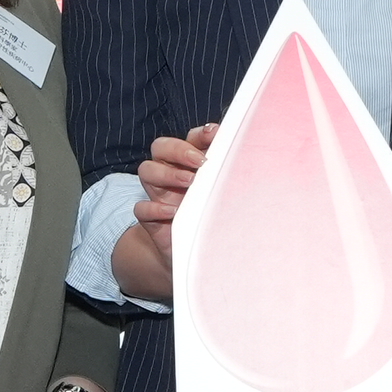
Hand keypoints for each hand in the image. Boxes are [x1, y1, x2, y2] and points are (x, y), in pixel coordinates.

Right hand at [108, 125, 214, 302]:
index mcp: (190, 164)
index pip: (189, 139)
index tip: (216, 135)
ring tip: (190, 182)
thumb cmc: (215, 218)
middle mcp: (171, 174)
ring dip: (166, 173)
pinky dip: (154, 208)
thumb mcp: (223, 194)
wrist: (199, 256)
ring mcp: (159, 196)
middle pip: (161, 147)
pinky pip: (141, 209)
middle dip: (179, 149)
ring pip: (146, 171)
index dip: (200, 134)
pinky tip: (174, 213)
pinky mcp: (151, 220)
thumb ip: (229, 174)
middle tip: (200, 162)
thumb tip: (250, 155)